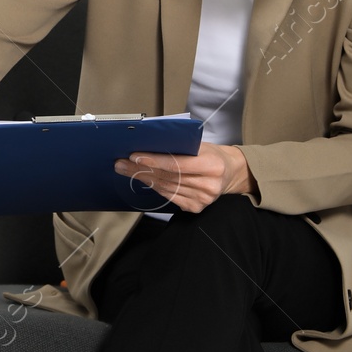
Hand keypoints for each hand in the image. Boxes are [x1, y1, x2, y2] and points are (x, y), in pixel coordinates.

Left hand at [114, 142, 251, 213]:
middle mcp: (209, 185)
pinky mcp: (196, 208)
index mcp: (212, 165)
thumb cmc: (211, 154)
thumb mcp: (200, 145)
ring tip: (126, 169)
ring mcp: (203, 199)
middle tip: (121, 163)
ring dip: (143, 178)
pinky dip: (154, 187)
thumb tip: (148, 144)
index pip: (177, 164)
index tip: (134, 156)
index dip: (154, 161)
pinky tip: (143, 179)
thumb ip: (179, 146)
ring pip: (165, 188)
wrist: (230, 172)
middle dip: (141, 169)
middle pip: (168, 177)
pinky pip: (169, 196)